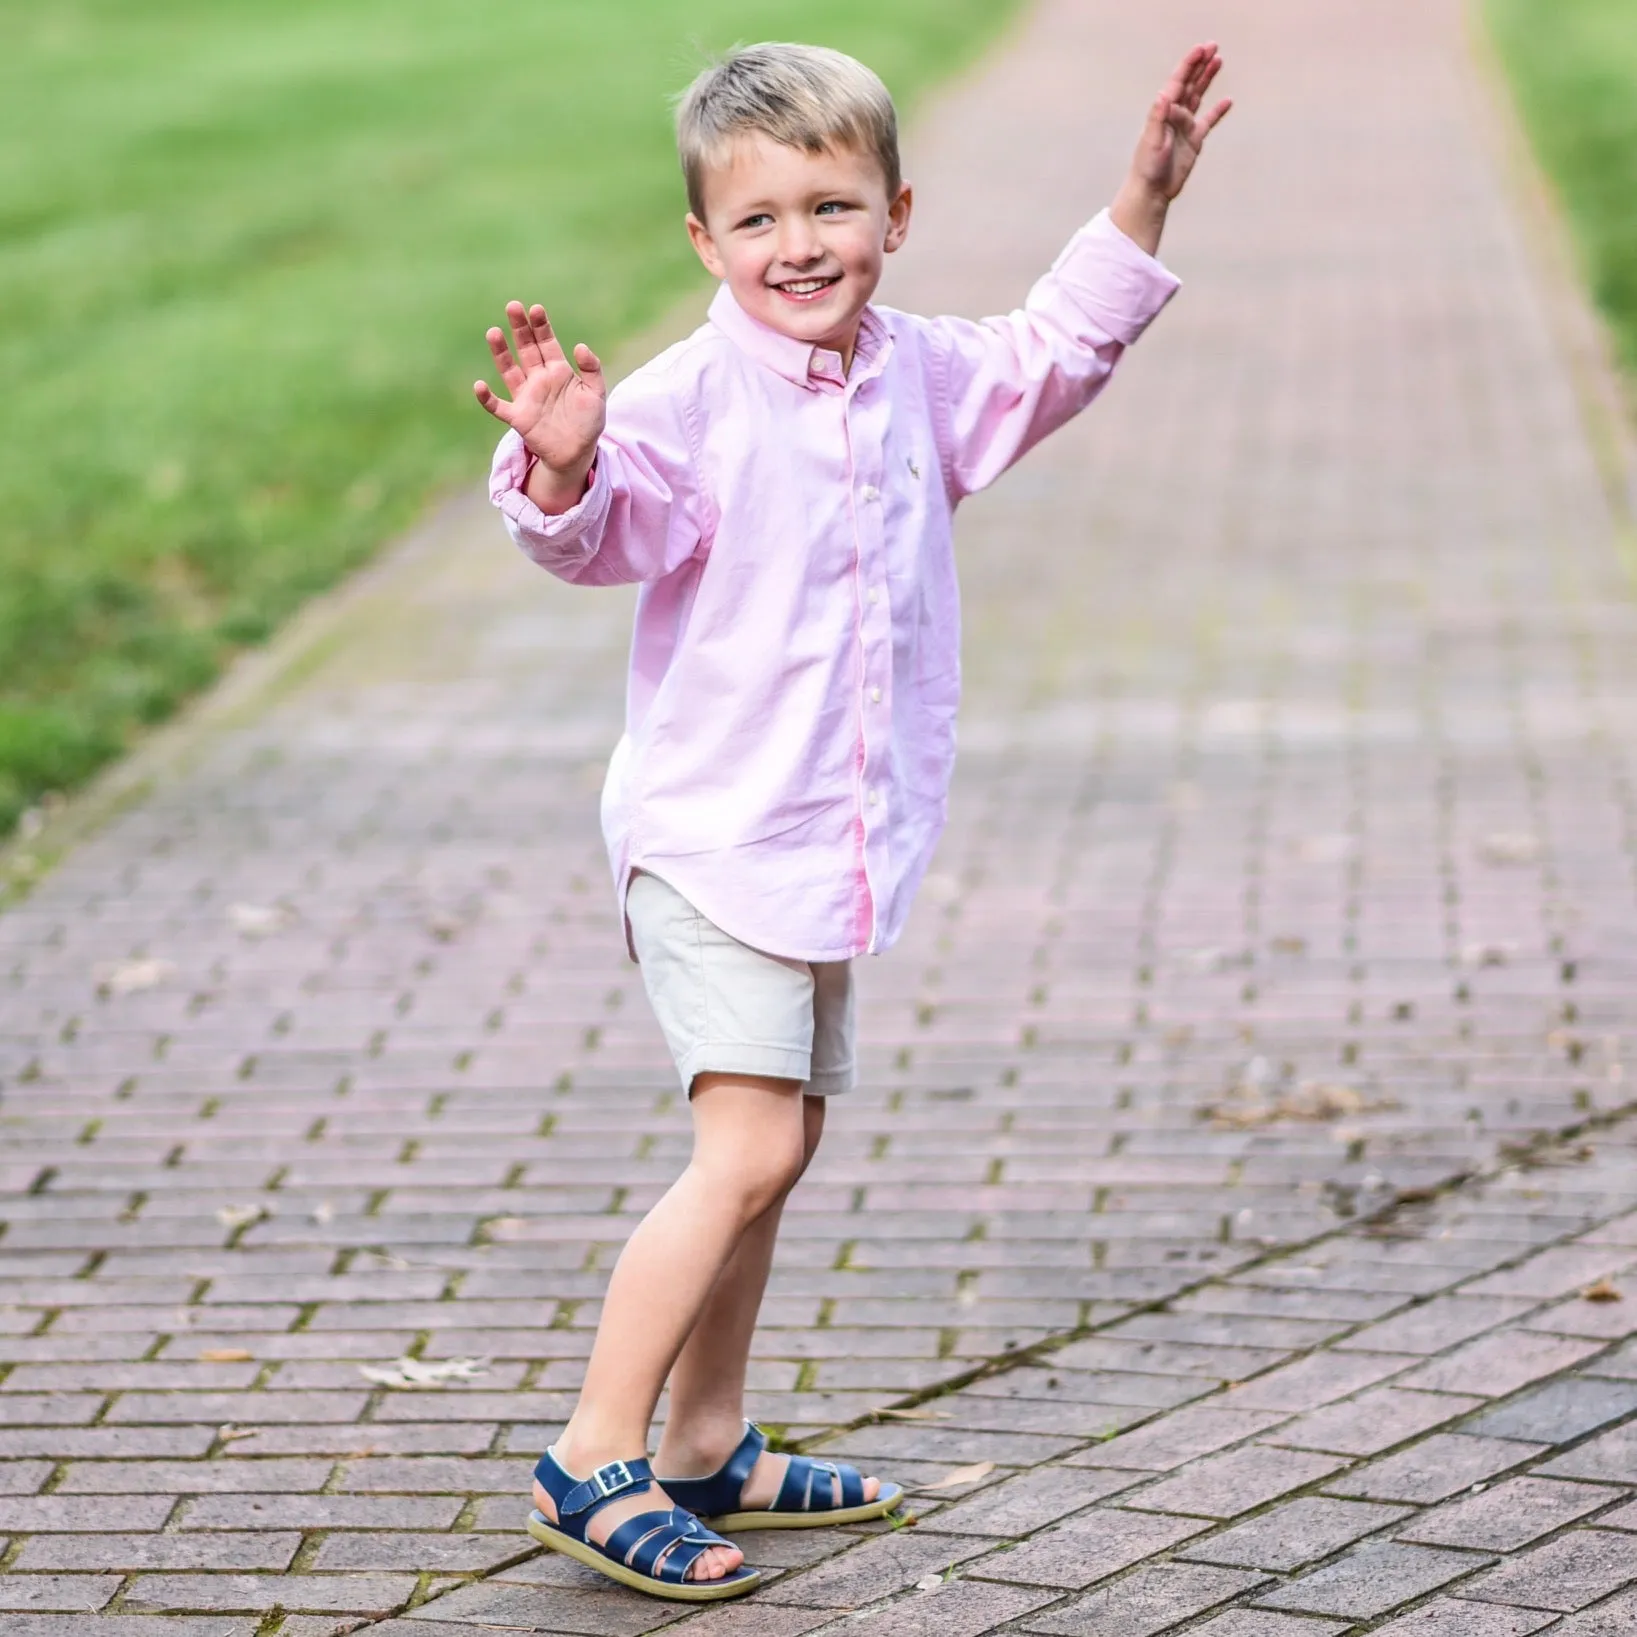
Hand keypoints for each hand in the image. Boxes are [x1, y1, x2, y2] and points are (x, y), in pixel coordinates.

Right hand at [474, 303, 605, 505]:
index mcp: (558, 371)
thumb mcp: (596, 394)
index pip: (547, 343)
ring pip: (509, 370)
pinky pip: (498, 406)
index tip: (536, 309)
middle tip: (513, 306)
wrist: (578, 453)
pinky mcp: (518, 417)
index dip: (541, 326)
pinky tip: (479, 386)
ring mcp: (526, 397)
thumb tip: (580, 346)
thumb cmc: (588, 422)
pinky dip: (487, 398)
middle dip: (520, 329)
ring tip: (493, 332)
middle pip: (526, 349)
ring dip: (501, 353)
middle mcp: (539, 379)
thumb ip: (591, 369)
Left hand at [1130, 43, 1230, 202]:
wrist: (1152, 191)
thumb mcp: (1152, 140)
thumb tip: (1164, 95)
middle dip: (1199, 65)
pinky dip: (1218, 111)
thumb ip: (1158, 117)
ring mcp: (1185, 127)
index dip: (1189, 64)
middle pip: (1189, 84)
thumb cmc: (1147, 167)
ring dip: (1207, 80)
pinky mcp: (1194, 141)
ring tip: (1218, 61)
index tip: (1201, 49)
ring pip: (1198, 97)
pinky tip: (1228, 101)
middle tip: (1212, 46)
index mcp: (1164, 112)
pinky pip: (1208, 121)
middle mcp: (1175, 116)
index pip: (1178, 82)